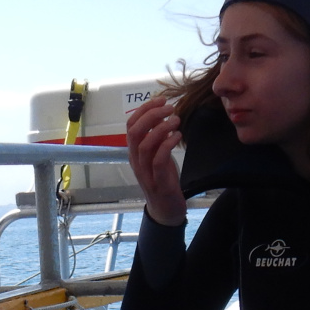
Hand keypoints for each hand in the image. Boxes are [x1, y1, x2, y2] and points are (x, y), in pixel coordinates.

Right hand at [125, 96, 186, 225]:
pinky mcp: (158, 183)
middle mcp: (136, 161)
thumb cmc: (163, 179)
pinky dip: (167, 144)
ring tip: (176, 120)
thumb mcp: (159, 155)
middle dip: (151, 115)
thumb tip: (162, 115)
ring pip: (144, 145)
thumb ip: (157, 138)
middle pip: (134, 132)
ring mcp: (145, 173)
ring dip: (161, 128)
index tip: (161, 99)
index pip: (131, 125)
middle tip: (169, 107)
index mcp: (134, 152)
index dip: (144, 109)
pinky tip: (177, 136)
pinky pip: (158, 160)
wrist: (166, 210)